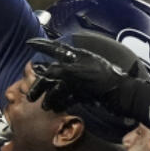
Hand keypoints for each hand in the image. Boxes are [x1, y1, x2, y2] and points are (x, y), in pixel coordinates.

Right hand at [26, 37, 149, 121]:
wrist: (120, 94)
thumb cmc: (101, 79)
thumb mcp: (79, 72)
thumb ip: (60, 70)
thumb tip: (44, 70)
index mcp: (76, 57)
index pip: (55, 48)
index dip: (42, 45)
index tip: (29, 42)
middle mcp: (76, 67)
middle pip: (52, 73)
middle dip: (40, 84)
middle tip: (31, 95)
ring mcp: (79, 79)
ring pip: (58, 86)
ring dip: (50, 96)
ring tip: (45, 106)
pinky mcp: (83, 92)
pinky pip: (67, 95)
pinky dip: (60, 101)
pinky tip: (55, 108)